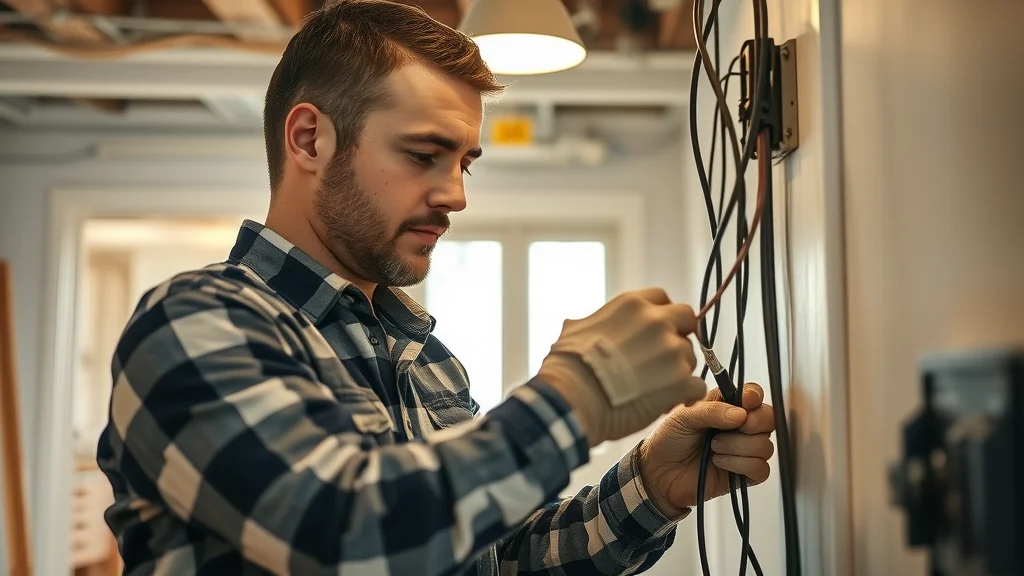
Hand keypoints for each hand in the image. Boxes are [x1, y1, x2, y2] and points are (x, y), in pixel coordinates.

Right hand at [537, 288, 707, 446]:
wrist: (574, 398)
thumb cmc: (568, 367)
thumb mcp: (575, 330)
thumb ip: (592, 323)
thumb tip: (579, 326)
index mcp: (632, 305)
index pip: (662, 298)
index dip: (661, 315)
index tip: (656, 331)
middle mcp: (656, 321)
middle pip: (686, 320)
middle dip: (679, 336)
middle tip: (664, 358)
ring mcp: (672, 351)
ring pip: (690, 356)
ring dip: (679, 371)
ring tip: (656, 388)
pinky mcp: (681, 381)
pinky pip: (697, 385)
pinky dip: (686, 395)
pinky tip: (669, 403)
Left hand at [637, 384, 775, 517]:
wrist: (658, 472)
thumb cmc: (668, 440)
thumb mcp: (684, 417)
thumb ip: (711, 411)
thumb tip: (741, 414)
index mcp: (726, 407)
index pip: (753, 395)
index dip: (754, 396)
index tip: (746, 401)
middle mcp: (739, 427)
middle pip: (768, 419)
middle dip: (753, 423)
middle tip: (731, 428)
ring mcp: (743, 451)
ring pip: (765, 445)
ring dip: (737, 446)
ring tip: (713, 448)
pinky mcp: (744, 475)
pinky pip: (761, 469)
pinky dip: (740, 465)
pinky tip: (719, 462)